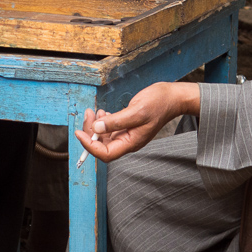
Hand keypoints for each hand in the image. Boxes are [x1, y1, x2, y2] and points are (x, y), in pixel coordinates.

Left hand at [74, 81, 199, 163]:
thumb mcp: (136, 111)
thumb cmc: (159, 104)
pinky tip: (103, 112)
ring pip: (104, 136)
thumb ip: (116, 121)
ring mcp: (127, 134)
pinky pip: (110, 128)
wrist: (172, 97)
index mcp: (131, 143)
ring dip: (95, 125)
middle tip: (88, 114)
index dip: (90, 147)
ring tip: (94, 111)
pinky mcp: (127, 126)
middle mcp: (128, 141)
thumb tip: (96, 128)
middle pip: (102, 145)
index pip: (105, 154)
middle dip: (90, 132)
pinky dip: (103, 121)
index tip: (79, 134)